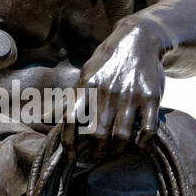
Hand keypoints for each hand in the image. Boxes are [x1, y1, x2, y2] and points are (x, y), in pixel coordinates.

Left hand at [66, 21, 164, 155]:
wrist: (138, 39)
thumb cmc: (107, 61)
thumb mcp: (86, 74)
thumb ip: (69, 98)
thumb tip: (44, 118)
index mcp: (87, 85)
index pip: (71, 119)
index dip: (68, 142)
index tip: (71, 156)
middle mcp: (107, 91)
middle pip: (98, 134)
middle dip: (97, 152)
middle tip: (97, 155)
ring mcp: (130, 95)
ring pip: (122, 136)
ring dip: (118, 150)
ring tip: (115, 150)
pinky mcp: (151, 97)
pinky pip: (147, 129)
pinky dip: (142, 142)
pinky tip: (138, 144)